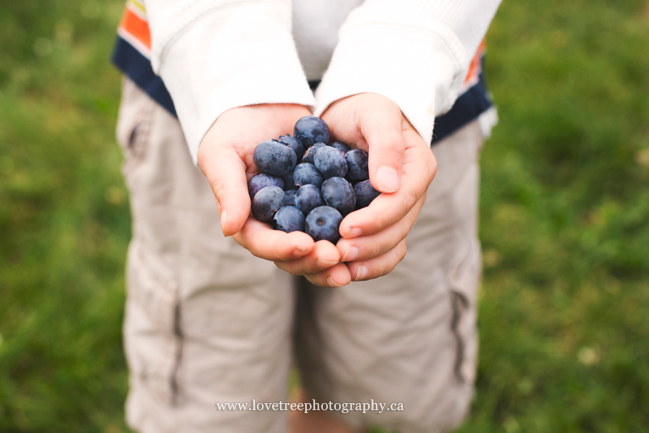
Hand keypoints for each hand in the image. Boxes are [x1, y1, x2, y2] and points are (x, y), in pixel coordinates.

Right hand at [198, 104, 347, 282]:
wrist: (262, 102)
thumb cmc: (232, 127)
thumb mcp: (222, 153)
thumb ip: (227, 190)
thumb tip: (229, 229)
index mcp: (247, 219)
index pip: (262, 243)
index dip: (283, 248)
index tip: (305, 245)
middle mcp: (275, 224)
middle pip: (293, 254)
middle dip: (314, 259)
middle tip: (336, 256)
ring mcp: (301, 214)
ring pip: (318, 245)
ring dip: (335, 254)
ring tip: (352, 256)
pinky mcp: (323, 200)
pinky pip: (338, 218)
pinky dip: (351, 228)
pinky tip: (369, 229)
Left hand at [309, 93, 437, 282]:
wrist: (353, 113)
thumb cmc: (365, 107)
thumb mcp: (375, 114)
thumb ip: (385, 145)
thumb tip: (388, 185)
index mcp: (418, 167)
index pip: (402, 200)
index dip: (375, 219)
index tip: (345, 228)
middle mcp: (412, 194)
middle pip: (398, 230)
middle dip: (367, 245)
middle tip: (336, 253)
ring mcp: (398, 211)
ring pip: (391, 246)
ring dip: (365, 261)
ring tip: (336, 267)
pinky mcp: (379, 221)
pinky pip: (379, 250)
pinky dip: (363, 264)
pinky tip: (339, 271)